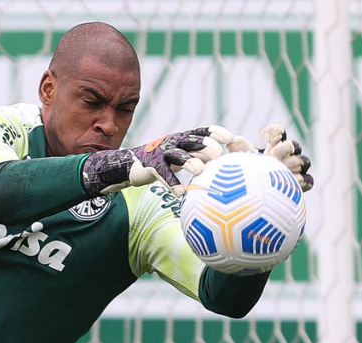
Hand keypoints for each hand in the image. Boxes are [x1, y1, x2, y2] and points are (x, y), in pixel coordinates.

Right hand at [80, 126, 230, 196]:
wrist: (130, 165)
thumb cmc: (162, 163)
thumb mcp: (180, 156)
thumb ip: (199, 157)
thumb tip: (225, 168)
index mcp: (183, 138)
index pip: (202, 130)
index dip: (216, 132)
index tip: (231, 139)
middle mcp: (173, 142)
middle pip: (193, 141)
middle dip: (207, 147)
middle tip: (219, 158)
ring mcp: (161, 152)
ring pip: (179, 155)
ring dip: (190, 162)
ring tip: (200, 171)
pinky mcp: (150, 165)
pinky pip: (163, 174)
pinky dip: (171, 183)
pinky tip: (180, 194)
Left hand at [226, 124, 313, 191]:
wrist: (259, 197)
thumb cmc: (250, 175)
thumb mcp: (244, 162)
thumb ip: (240, 151)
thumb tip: (230, 142)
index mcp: (275, 146)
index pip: (278, 132)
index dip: (274, 131)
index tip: (263, 135)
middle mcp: (288, 155)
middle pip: (292, 146)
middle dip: (285, 148)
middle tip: (274, 153)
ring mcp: (297, 169)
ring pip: (304, 161)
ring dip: (296, 162)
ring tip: (286, 166)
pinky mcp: (302, 184)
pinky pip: (308, 180)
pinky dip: (303, 180)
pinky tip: (295, 182)